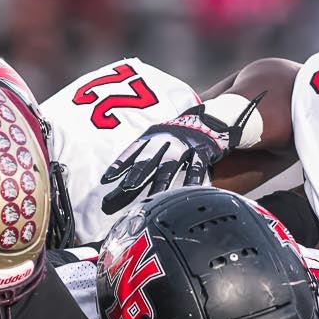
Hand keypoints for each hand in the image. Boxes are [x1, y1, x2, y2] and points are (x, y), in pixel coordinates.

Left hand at [98, 95, 262, 216]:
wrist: (212, 117)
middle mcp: (167, 140)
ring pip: (169, 167)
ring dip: (159, 185)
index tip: (106, 179)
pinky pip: (196, 168)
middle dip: (133, 179)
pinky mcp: (204, 151)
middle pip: (146, 161)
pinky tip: (186, 193)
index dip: (120, 164)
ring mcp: (185, 145)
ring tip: (150, 201)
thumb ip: (144, 152)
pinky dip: (191, 181)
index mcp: (153, 136)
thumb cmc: (180, 134)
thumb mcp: (160, 137)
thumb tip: (120, 174)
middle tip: (121, 193)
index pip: (133, 150)